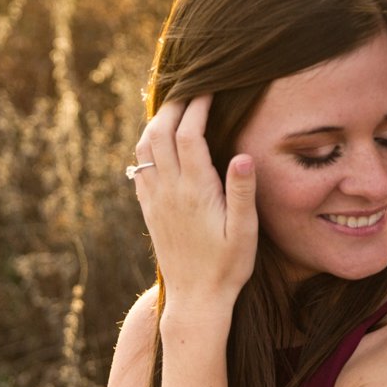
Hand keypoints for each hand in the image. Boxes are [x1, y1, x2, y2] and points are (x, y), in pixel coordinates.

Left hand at [131, 95, 256, 314]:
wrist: (196, 298)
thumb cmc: (228, 266)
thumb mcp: (245, 232)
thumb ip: (242, 192)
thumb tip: (243, 154)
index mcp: (195, 191)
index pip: (188, 135)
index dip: (197, 106)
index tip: (209, 88)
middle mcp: (169, 191)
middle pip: (159, 133)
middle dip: (174, 104)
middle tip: (191, 87)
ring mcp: (155, 199)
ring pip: (144, 147)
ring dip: (156, 121)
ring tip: (175, 106)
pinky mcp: (148, 209)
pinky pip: (140, 166)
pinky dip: (147, 143)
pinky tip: (159, 138)